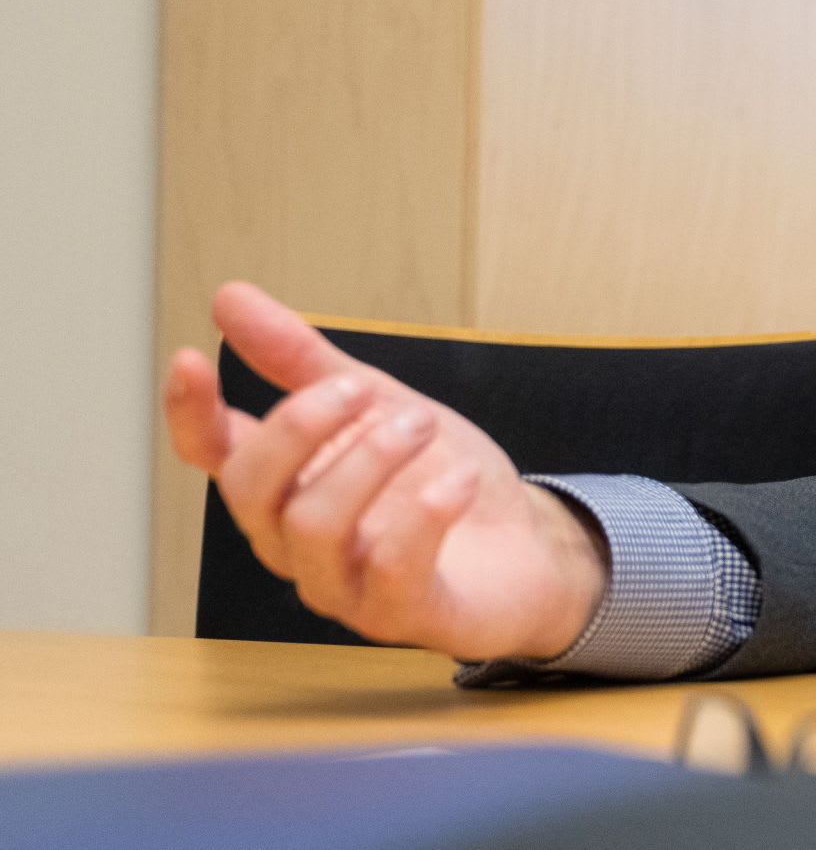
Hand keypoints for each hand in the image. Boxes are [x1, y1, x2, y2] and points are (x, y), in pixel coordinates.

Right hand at [163, 282, 605, 662]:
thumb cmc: (438, 479)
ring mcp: (343, 585)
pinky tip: (457, 481)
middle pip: (251, 489)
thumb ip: (304, 361)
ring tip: (421, 424)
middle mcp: (296, 543)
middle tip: (366, 386)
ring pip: (313, 526)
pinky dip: (426, 515)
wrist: (529, 549)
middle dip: (302, 425)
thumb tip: (229, 298)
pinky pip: (391, 569)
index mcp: (286, 487)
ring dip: (369, 460)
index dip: (190, 413)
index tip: (191, 357)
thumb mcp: (378, 404)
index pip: (213, 456)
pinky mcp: (400, 614)